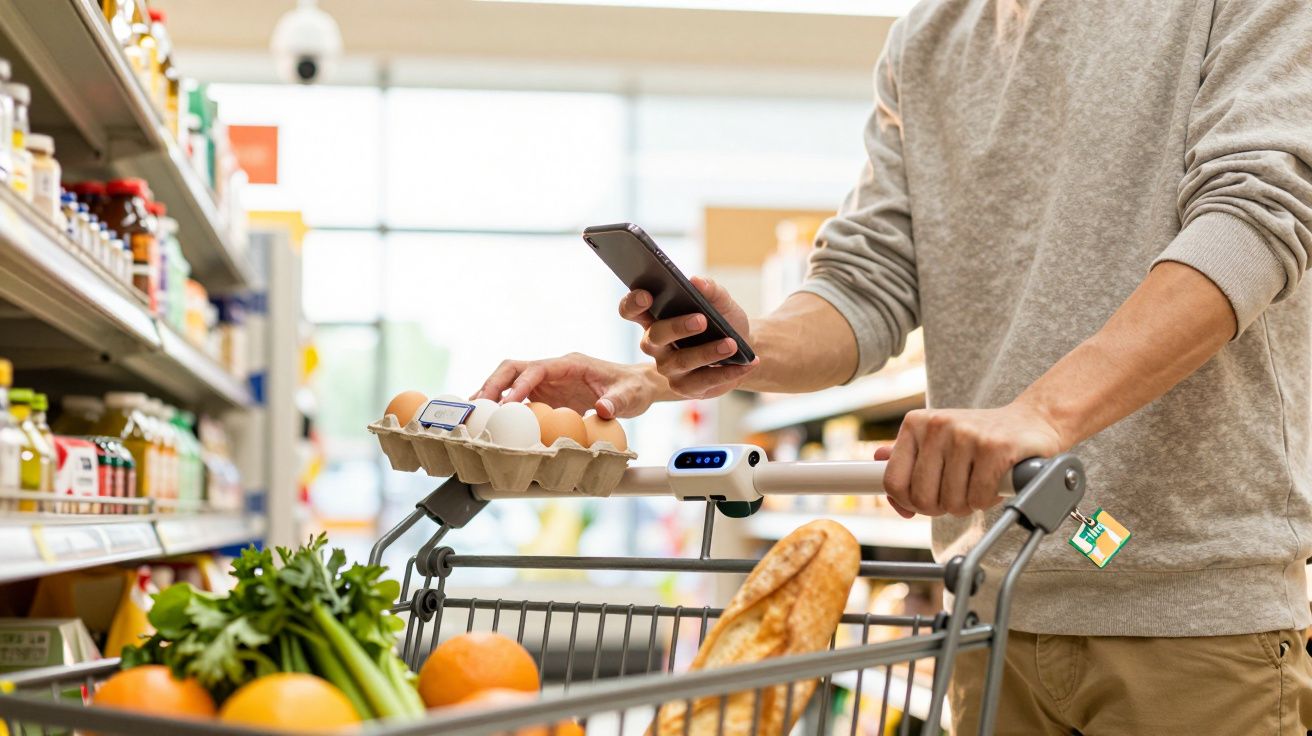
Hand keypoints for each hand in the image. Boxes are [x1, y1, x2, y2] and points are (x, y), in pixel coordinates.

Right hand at [472, 353, 660, 418]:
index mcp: (571, 364)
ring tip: (474, 410)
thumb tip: (602, 410)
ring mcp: (549, 381)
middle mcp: (555, 369)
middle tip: (479, 405)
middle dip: (495, 383)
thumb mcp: (630, 397)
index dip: (520, 383)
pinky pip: (518, 395)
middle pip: (515, 368)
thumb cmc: (632, 389)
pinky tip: (490, 417)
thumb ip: (616, 402)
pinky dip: (502, 404)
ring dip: (492, 392)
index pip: (538, 368)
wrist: (636, 388)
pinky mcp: (547, 394)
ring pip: (511, 379)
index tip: (507, 402)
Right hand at [620, 276, 759, 399]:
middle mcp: (655, 344)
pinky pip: (703, 381)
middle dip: (677, 327)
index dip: (633, 303)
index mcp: (655, 317)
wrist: (743, 348)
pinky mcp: (684, 388)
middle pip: (655, 336)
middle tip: (702, 320)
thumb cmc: (723, 321)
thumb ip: (710, 290)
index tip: (647, 295)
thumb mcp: (721, 302)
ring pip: (682, 361)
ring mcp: (668, 368)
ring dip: (708, 353)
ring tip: (732, 344)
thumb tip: (697, 281)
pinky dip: (727, 372)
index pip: (631, 310)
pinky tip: (746, 364)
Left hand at [877, 403, 1064, 517]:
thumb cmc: (980, 436)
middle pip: (921, 498)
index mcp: (915, 424)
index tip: (922, 504)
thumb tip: (876, 460)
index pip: (892, 481)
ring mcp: (966, 435)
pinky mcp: (995, 448)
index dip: (907, 503)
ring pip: (951, 501)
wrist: (1033, 421)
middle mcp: (937, 425)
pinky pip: (978, 497)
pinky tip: (993, 485)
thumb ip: (908, 452)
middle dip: (941, 507)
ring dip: (966, 505)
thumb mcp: (938, 438)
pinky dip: (986, 501)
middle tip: (957, 495)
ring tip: (977, 485)